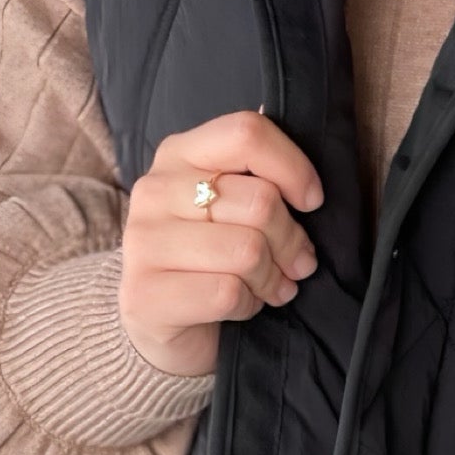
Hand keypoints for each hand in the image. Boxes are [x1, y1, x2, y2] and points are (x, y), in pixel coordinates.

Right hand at [118, 109, 324, 377]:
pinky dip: (249, 304)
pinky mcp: (144, 296)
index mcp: (179, 153)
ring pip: (247, 250)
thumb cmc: (212, 254)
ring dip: (272, 276)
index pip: (246, 134)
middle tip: (298, 262)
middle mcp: (154, 191)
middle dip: (291, 239)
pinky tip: (243, 304)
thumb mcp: (234, 204)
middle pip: (259, 200)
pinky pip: (226, 292)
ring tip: (272, 285)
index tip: (311, 201)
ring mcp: (143, 243)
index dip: (294, 167)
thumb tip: (307, 185)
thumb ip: (262, 179)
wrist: (160, 320)